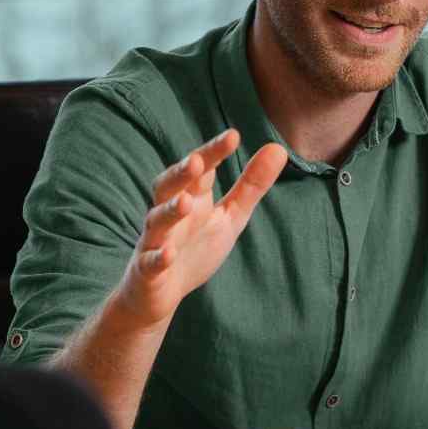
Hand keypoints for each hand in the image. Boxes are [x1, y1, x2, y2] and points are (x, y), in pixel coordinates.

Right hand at [112, 128, 288, 329]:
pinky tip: (169, 255)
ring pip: (157, 221)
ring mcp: (155, 241)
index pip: (200, 169)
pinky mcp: (148, 270)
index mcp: (192, 197)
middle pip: (169, 186)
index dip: (213, 152)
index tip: (233, 135)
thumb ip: (251, 185)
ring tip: (186, 202)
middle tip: (196, 161)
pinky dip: (158, 258)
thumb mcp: (230, 216)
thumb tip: (279, 148)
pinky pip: (151, 262)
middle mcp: (170, 213)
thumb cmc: (195, 247)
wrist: (159, 292)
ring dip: (169, 211)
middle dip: (180, 173)